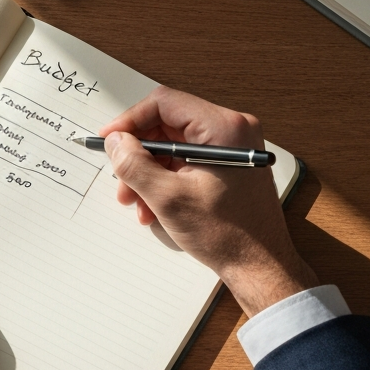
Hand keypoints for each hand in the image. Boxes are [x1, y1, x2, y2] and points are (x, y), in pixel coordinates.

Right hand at [99, 86, 317, 317]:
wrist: (260, 266)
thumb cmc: (227, 234)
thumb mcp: (168, 198)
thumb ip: (134, 164)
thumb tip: (114, 141)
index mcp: (223, 128)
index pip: (164, 103)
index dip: (130, 120)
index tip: (109, 139)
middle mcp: (231, 129)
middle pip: (166, 125)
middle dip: (138, 154)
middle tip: (120, 178)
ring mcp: (231, 147)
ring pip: (172, 146)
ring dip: (148, 171)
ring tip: (135, 201)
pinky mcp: (228, 164)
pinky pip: (185, 161)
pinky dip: (165, 179)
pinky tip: (152, 207)